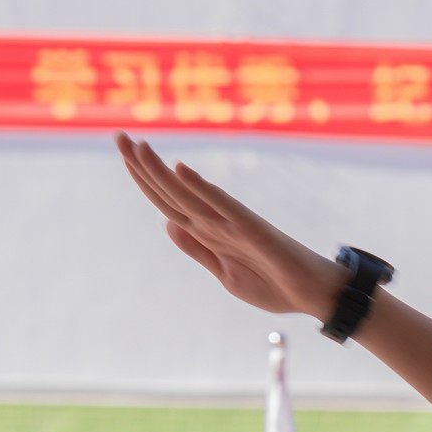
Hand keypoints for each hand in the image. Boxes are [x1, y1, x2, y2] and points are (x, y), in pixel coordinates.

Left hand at [117, 137, 341, 317]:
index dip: (142, 178)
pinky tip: (181, 171)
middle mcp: (217, 222)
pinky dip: (202, 189)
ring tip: (137, 145)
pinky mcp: (254, 231)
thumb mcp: (226, 274)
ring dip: (161, 171)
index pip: (167, 201)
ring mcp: (234, 224)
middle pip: (171, 191)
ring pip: (189, 195)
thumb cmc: (276, 285)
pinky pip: (224, 206)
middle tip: (117, 135)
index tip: (122, 151)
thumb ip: (198, 250)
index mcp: (208, 233)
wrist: (314, 296)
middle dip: (142, 165)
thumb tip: (166, 222)